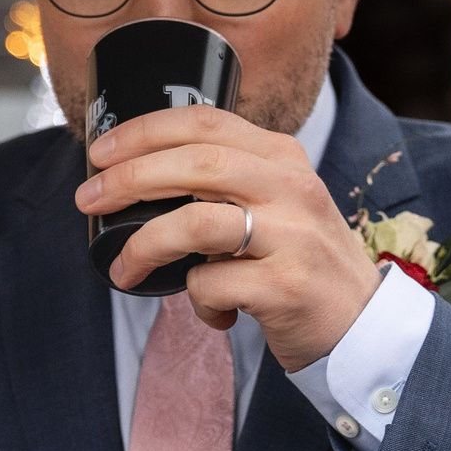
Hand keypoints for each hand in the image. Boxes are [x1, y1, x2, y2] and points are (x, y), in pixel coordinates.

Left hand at [74, 103, 380, 369]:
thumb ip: (227, 184)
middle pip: (195, 164)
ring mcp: (293, 237)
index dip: (143, 131)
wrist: (363, 327)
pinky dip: (197, 301)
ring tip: (125, 271)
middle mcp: (292, 188)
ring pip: (195, 223)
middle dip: (128, 179)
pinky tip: (212, 312)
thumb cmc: (299, 264)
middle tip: (87, 200)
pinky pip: (212, 284)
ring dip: (144, 246)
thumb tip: (135, 180)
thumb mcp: (276, 206)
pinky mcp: (287, 287)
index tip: (98, 151)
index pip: (205, 123)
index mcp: (283, 158)